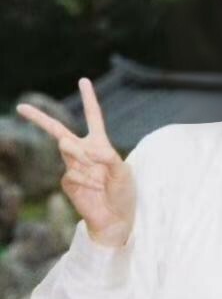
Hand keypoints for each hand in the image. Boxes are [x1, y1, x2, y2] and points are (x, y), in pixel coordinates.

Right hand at [17, 78, 135, 247]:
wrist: (115, 218)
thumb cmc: (123, 193)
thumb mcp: (124, 172)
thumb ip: (110, 157)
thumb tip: (90, 151)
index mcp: (99, 144)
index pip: (93, 117)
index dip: (89, 99)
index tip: (83, 80)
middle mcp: (83, 152)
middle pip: (58, 130)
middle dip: (39, 119)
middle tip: (20, 107)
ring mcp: (73, 166)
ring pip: (66, 147)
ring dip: (81, 156)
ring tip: (97, 176)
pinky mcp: (68, 182)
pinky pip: (71, 173)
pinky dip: (85, 180)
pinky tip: (94, 189)